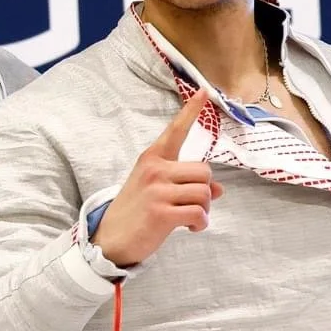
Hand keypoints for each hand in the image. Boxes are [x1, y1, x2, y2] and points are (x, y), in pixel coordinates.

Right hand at [91, 91, 223, 267]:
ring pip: (205, 193)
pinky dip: (200, 223)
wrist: (110, 239)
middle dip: (206, 191)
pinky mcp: (161, 212)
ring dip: (205, 209)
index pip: (175, 131)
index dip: (191, 111)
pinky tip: (191, 228)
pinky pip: (199, 213)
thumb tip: (219, 190)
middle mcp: (155, 169)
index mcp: (151, 159)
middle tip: (194, 205)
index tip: (203, 91)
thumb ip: (184, 184)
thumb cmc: (135, 212)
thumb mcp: (155, 190)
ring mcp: (157, 190)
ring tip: (191, 218)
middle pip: (204, 171)